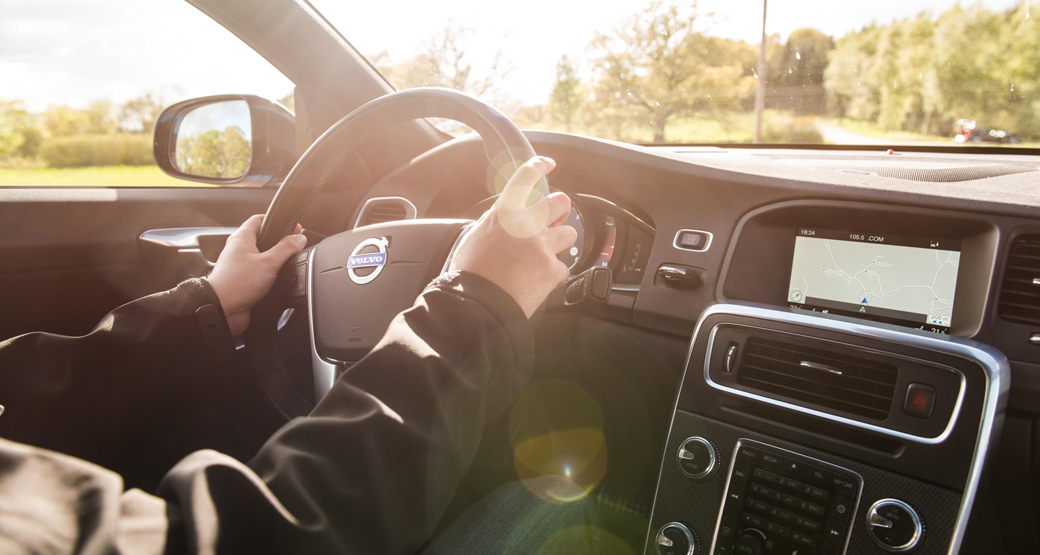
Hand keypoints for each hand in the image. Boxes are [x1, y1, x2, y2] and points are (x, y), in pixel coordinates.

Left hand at [207, 215, 307, 335]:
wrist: (221, 309)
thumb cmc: (236, 283)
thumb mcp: (268, 263)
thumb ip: (286, 248)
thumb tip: (299, 238)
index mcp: (241, 238)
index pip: (258, 219)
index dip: (275, 220)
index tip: (290, 226)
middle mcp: (237, 250)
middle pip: (260, 238)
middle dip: (277, 241)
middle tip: (291, 244)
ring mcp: (238, 265)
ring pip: (259, 256)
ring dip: (273, 259)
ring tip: (286, 262)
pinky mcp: (241, 280)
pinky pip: (257, 272)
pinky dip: (268, 273)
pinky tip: (277, 279)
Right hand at [449, 156, 575, 317]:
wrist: (477, 307)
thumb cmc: (471, 276)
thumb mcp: (475, 237)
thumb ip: (495, 222)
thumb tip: (505, 217)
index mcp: (504, 213)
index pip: (526, 177)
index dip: (540, 166)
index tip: (548, 165)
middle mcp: (526, 223)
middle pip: (561, 201)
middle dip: (561, 211)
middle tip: (554, 221)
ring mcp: (542, 246)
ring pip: (570, 233)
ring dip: (561, 244)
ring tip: (544, 257)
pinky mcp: (553, 268)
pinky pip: (564, 266)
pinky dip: (554, 273)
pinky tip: (538, 280)